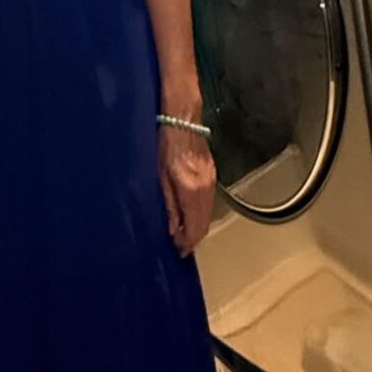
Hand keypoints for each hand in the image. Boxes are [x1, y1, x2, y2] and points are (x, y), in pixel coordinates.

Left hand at [158, 121, 216, 255]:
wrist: (182, 118)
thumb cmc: (164, 144)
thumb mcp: (160, 175)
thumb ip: (168, 204)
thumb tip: (172, 230)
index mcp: (190, 190)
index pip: (194, 226)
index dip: (188, 243)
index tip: (179, 252)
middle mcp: (205, 188)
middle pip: (204, 223)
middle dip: (194, 238)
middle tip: (181, 248)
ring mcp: (211, 181)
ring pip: (208, 213)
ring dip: (198, 226)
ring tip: (183, 234)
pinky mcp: (212, 174)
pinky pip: (209, 202)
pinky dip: (201, 213)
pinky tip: (190, 215)